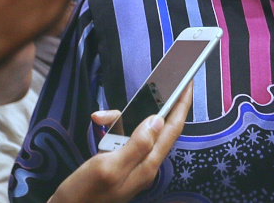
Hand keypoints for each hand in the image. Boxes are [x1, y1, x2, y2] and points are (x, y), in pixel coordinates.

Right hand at [49, 84, 192, 202]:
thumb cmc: (84, 194)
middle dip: (167, 104)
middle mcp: (145, 165)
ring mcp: (133, 165)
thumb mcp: (109, 167)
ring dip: (126, 116)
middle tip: (170, 81)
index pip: (172, 130)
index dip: (182, 105)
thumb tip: (158, 121)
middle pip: (162, 128)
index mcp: (147, 166)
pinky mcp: (120, 163)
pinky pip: (124, 138)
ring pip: (139, 130)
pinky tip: (99, 121)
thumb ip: (136, 145)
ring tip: (107, 112)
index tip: (189, 83)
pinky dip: (113, 126)